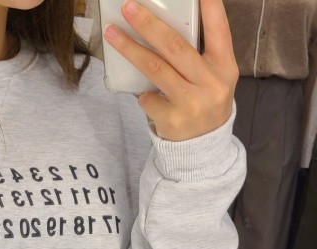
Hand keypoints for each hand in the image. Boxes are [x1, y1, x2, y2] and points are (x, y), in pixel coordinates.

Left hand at [104, 0, 238, 141]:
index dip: (211, 8)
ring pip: (155, 68)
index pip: (219, 30)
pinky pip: (148, 98)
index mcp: (224, 66)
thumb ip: (198, 55)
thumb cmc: (204, 102)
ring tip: (112, 34)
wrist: (203, 147)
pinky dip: (145, 95)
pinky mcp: (173, 118)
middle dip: (149, 24)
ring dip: (130, 49)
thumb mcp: (213, 78)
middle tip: (128, 7)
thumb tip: (161, 29)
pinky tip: (151, 98)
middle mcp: (210, 82)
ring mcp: (191, 102)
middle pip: (175, 46)